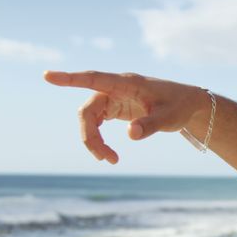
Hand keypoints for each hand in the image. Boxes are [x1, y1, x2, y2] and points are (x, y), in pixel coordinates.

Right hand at [44, 70, 209, 163]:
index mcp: (126, 83)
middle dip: (90, 136)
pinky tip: (109, 154)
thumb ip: (150, 125)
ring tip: (111, 160)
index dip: (70, 79)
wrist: (188, 104)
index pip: (94, 79)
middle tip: (107, 159)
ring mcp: (113, 98)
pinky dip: (98, 139)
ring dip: (94, 140)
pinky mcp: (114, 108)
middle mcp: (115, 88)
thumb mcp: (169, 118)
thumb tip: (129, 134)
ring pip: (89, 118)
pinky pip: (96, 122)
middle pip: (88, 110)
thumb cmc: (179, 106)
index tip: (48, 76)